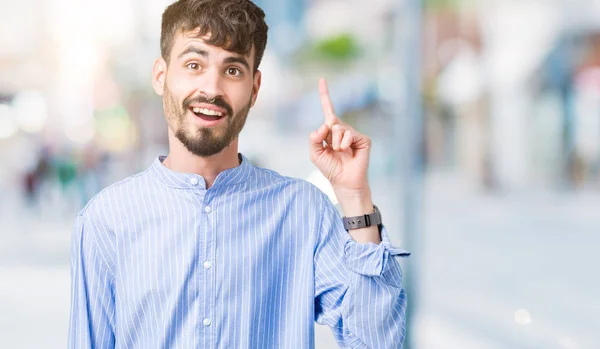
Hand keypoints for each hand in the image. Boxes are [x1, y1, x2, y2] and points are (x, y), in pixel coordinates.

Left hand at [309, 78, 371, 192]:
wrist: (344, 181)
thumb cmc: (330, 168)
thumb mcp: (315, 153)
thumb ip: (314, 138)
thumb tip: (324, 125)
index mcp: (331, 131)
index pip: (328, 109)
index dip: (325, 95)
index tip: (322, 79)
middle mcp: (343, 129)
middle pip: (330, 120)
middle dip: (326, 135)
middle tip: (332, 149)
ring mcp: (354, 133)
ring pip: (338, 128)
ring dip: (335, 143)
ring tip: (340, 152)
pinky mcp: (363, 139)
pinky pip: (349, 134)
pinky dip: (344, 144)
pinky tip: (348, 152)